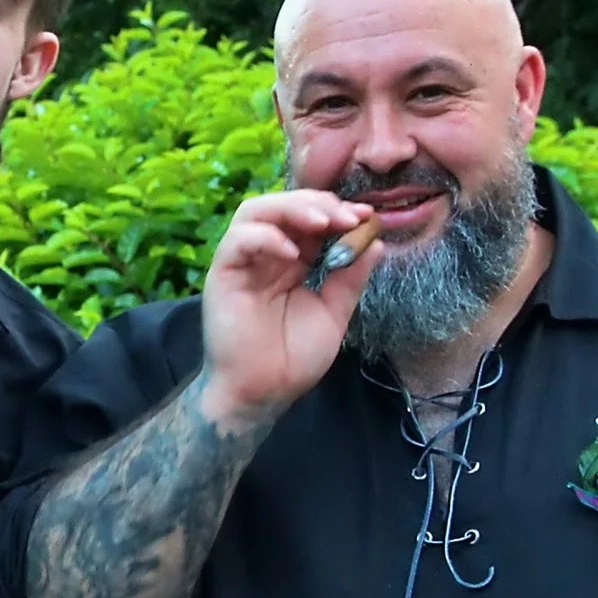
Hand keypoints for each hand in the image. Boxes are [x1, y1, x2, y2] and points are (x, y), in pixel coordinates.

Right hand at [195, 190, 378, 420]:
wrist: (262, 393)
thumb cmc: (292, 359)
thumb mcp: (334, 313)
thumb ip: (350, 277)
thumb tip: (375, 241)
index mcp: (292, 261)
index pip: (310, 219)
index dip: (337, 211)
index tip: (366, 216)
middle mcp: (266, 255)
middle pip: (284, 205)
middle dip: (319, 204)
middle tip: (348, 216)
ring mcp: (242, 262)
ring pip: (256, 211)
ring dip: (292, 209)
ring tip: (322, 223)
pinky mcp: (223, 273)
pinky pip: (238, 239)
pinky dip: (266, 238)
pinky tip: (293, 255)